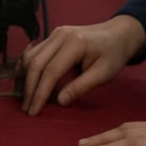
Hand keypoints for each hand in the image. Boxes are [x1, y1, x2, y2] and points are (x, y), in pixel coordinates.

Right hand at [18, 15, 145, 115]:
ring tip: (27, 98)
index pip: (51, 71)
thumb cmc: (114, 54)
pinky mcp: (54, 35)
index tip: (34, 111)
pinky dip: (27, 67)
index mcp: (75, 44)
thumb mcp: (103, 73)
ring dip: (25, 78)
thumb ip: (81, 87)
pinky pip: (34, 51)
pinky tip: (26, 80)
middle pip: (36, 63)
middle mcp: (61, 35)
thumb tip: (59, 101)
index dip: (40, 93)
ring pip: (30, 56)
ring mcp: (56, 33)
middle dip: (29, 89)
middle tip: (27, 109)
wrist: (119, 34)